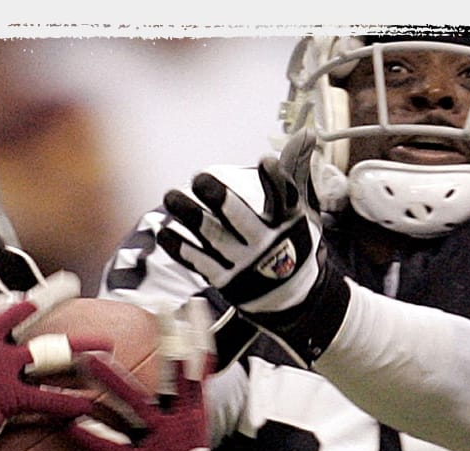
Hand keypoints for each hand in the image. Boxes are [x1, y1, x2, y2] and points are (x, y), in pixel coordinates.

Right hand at [0, 289, 108, 450]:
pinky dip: (68, 402)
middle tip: (72, 289)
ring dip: (79, 348)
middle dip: (52, 300)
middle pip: (25, 313)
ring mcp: (0, 366)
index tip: (25, 301)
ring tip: (105, 345)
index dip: (11, 304)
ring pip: (48, 351)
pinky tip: (89, 403)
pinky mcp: (9, 395)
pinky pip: (46, 398)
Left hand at [67, 299, 233, 450]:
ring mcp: (160, 444)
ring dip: (110, 383)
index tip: (190, 307)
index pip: (197, 368)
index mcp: (192, 415)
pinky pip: (113, 448)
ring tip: (87, 361)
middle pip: (168, 377)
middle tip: (149, 313)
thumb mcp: (184, 441)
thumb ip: (173, 412)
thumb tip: (161, 387)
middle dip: (159, 346)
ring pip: (134, 406)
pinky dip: (93, 436)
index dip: (196, 337)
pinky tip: (71, 425)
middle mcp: (179, 423)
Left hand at [156, 130, 349, 365]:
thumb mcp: (300, 209)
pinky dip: (181, 248)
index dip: (274, 179)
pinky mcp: (226, 280)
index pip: (283, 198)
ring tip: (170, 196)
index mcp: (288, 223)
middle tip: (200, 179)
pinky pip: (200, 263)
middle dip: (220, 200)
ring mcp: (244, 265)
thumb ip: (294, 171)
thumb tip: (304, 134)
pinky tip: (165, 232)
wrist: (293, 298)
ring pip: (214, 238)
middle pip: (241, 220)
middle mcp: (267, 245)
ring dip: (190, 218)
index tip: (265, 160)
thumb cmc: (292, 242)